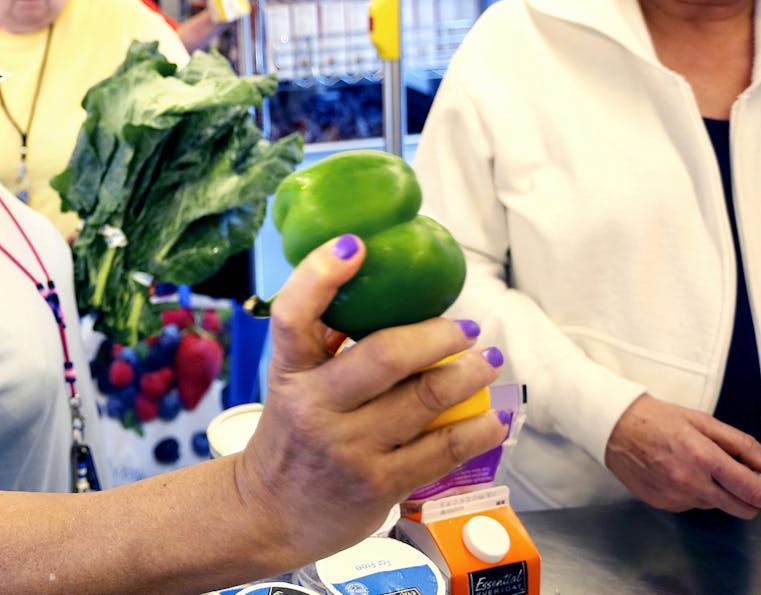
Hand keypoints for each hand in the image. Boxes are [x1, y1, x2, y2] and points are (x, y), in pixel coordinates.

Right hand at [235, 234, 507, 558]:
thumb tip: (375, 289)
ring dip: (468, 375)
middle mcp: (316, 407)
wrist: (268, 514)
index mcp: (289, 372)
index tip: (355, 245)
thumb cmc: (289, 437)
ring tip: (488, 361)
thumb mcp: (291, 385)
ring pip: (424, 400)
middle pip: (384, 356)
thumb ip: (324, 343)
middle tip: (466, 327)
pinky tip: (493, 417)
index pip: (292, 316)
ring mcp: (349, 448)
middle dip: (437, 336)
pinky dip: (477, 429)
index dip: (320, 276)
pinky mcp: (380, 485)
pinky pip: (442, 449)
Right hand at [605, 393, 760, 517]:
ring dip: (716, 490)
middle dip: (748, 496)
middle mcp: (689, 482)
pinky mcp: (661, 504)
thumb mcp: (703, 421)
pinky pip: (692, 504)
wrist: (611, 426)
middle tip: (737, 475)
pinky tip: (675, 471)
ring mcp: (674, 496)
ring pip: (716, 505)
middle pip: (741, 508)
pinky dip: (693, 492)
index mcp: (703, 457)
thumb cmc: (655, 418)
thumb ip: (742, 445)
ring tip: (692, 463)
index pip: (753, 489)